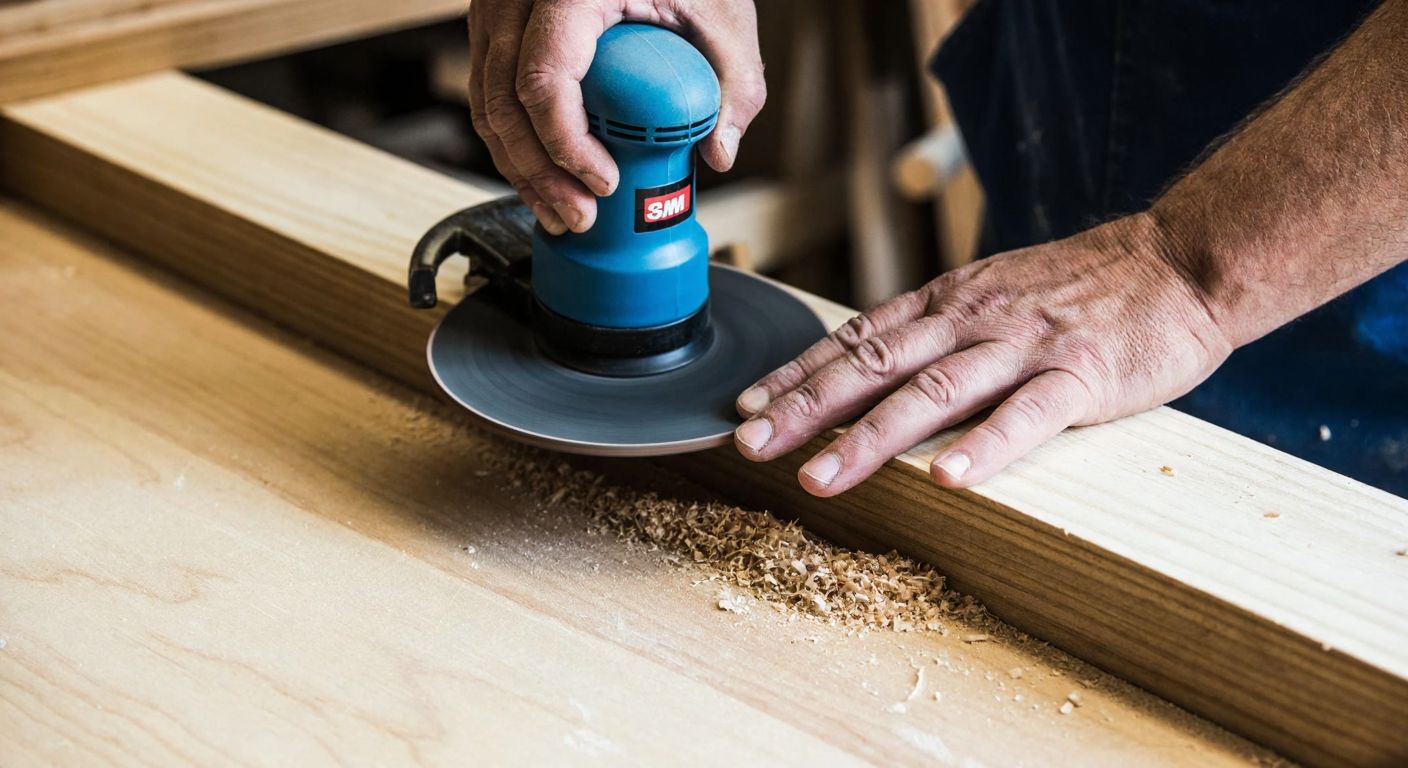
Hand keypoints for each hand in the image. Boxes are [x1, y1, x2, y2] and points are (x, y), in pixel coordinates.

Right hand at [467, 0, 765, 233]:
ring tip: (559, 211)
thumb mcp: (722, 13)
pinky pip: (488, 92)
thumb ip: (734, 83)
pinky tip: (542, 178)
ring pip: (485, 104)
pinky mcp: (495, 25)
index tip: (603, 182)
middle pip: (503, 102)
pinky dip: (512, 141)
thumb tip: (719, 152)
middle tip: (578, 216)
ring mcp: (497, 8)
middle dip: (538, 175)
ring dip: (518, 168)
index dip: (566, 145)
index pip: (545, 79)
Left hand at [732, 213, 1232, 494]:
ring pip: (931, 392)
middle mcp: (972, 318)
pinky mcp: (1081, 375)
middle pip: (873, 365)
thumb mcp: (993, 291)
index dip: (796, 374)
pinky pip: (1027, 415)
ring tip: (820, 477)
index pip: (855, 338)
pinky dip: (985, 446)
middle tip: (750, 444)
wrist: (1180, 260)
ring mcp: (1024, 345)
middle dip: (804, 408)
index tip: (745, 405)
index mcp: (948, 301)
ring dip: (869, 437)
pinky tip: (947, 478)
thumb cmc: (1085, 286)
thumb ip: (938, 328)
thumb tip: (874, 364)